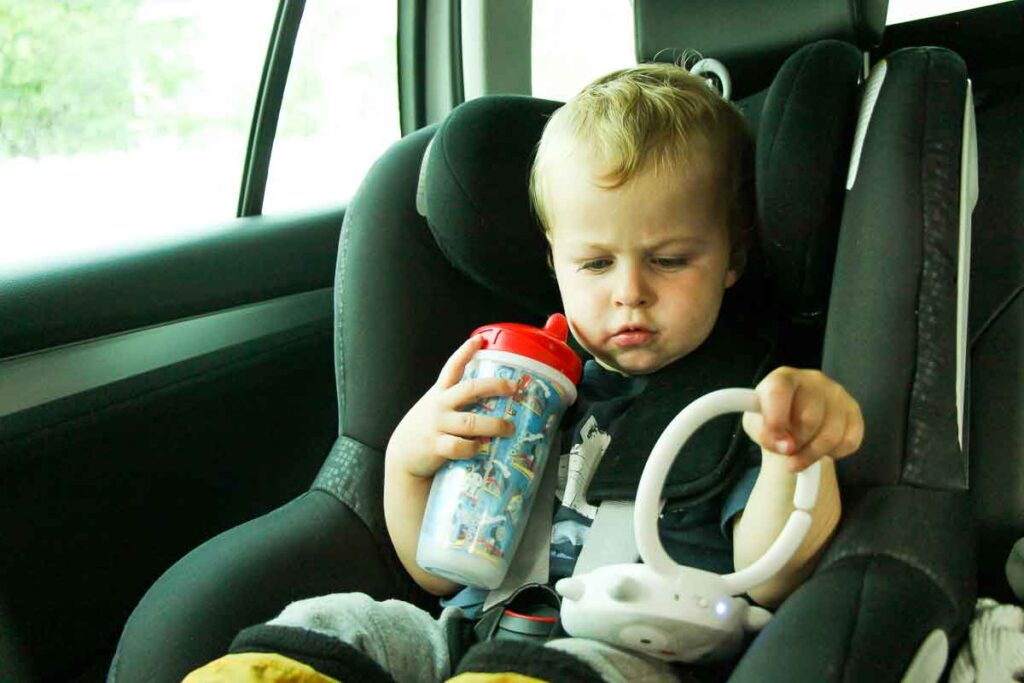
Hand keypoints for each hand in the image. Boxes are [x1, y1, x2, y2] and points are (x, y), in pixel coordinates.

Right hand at [386, 335, 516, 478]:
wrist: (402, 454)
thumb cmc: (427, 429)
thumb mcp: (435, 406)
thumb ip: (455, 400)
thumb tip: (491, 399)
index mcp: (440, 393)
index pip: (452, 367)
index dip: (465, 351)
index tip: (479, 340)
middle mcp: (439, 405)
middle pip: (470, 389)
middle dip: (494, 386)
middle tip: (513, 387)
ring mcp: (438, 425)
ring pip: (471, 422)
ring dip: (494, 425)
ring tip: (510, 428)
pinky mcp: (436, 446)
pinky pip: (459, 446)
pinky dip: (473, 448)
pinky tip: (480, 448)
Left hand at [742, 367, 863, 472]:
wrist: (794, 418)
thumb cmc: (772, 418)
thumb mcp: (757, 425)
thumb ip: (765, 434)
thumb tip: (787, 447)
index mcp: (784, 377)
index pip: (779, 391)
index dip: (776, 421)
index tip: (776, 443)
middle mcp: (813, 380)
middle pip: (809, 419)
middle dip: (796, 444)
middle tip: (788, 451)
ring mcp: (837, 393)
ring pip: (831, 435)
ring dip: (813, 454)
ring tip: (801, 456)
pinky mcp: (854, 410)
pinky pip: (850, 441)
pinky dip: (834, 453)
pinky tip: (821, 449)